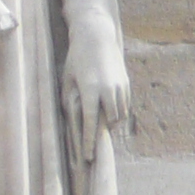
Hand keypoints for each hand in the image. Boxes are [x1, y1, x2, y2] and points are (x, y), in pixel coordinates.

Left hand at [62, 6, 130, 158]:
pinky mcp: (127, 83)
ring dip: (111, 124)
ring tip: (101, 130)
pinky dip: (118, 113)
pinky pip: (125, 106)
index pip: (91, 122)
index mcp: (90, 90)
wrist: (97, 37)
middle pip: (109, 122)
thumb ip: (70, 101)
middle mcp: (108, 90)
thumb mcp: (67, 80)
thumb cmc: (76, 59)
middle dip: (102, 135)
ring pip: (120, 115)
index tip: (88, 157)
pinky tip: (109, 116)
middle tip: (94, 147)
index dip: (89, 141)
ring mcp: (120, 86)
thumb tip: (72, 122)